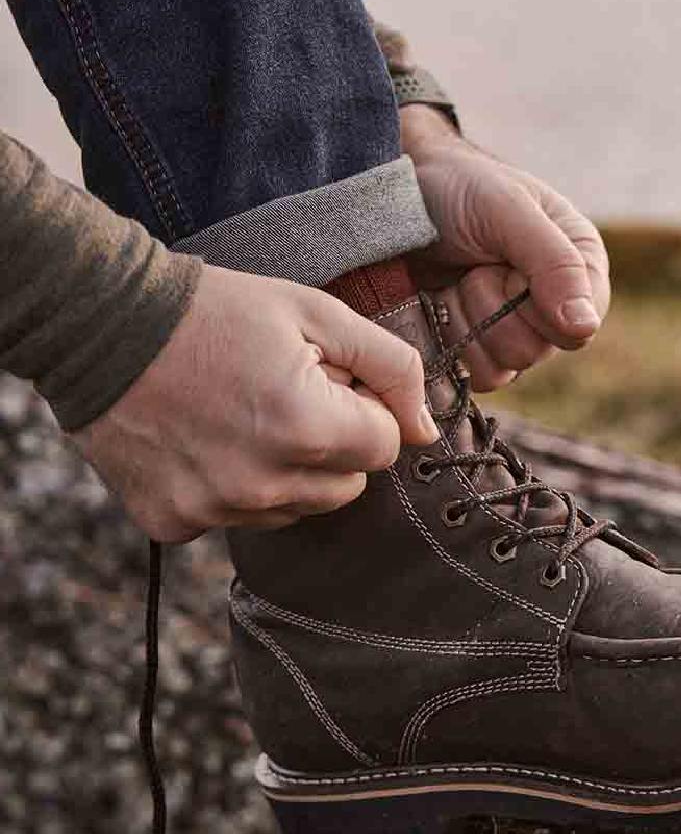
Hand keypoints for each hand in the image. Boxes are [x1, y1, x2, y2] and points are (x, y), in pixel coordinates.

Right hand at [72, 265, 436, 541]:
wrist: (101, 324)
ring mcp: (214, 509)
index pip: (384, 446)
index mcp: (307, 429)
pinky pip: (235, 519)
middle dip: (332, 444)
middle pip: (347, 488)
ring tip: (242, 413)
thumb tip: (427, 431)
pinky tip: (204, 439)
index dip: (361, 407)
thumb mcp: (317, 313)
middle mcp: (263, 485)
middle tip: (284, 394)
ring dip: (286, 470)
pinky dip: (230, 487)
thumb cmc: (216, 311)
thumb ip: (392, 367)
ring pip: (295, 509)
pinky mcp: (172, 522)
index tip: (326, 378)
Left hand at [402, 105, 609, 389]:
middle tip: (475, 267)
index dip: (534, 303)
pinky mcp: (481, 348)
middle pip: (536, 351)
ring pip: (505, 367)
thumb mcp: (508, 210)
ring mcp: (517, 330)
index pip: (578, 326)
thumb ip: (554, 262)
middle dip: (493, 307)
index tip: (505, 265)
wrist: (399, 195)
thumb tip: (585, 327)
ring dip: (468, 320)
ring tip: (458, 280)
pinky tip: (444, 301)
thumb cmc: (460, 188)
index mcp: (580, 266)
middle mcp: (556, 305)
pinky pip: (477, 375)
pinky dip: (451, 338)